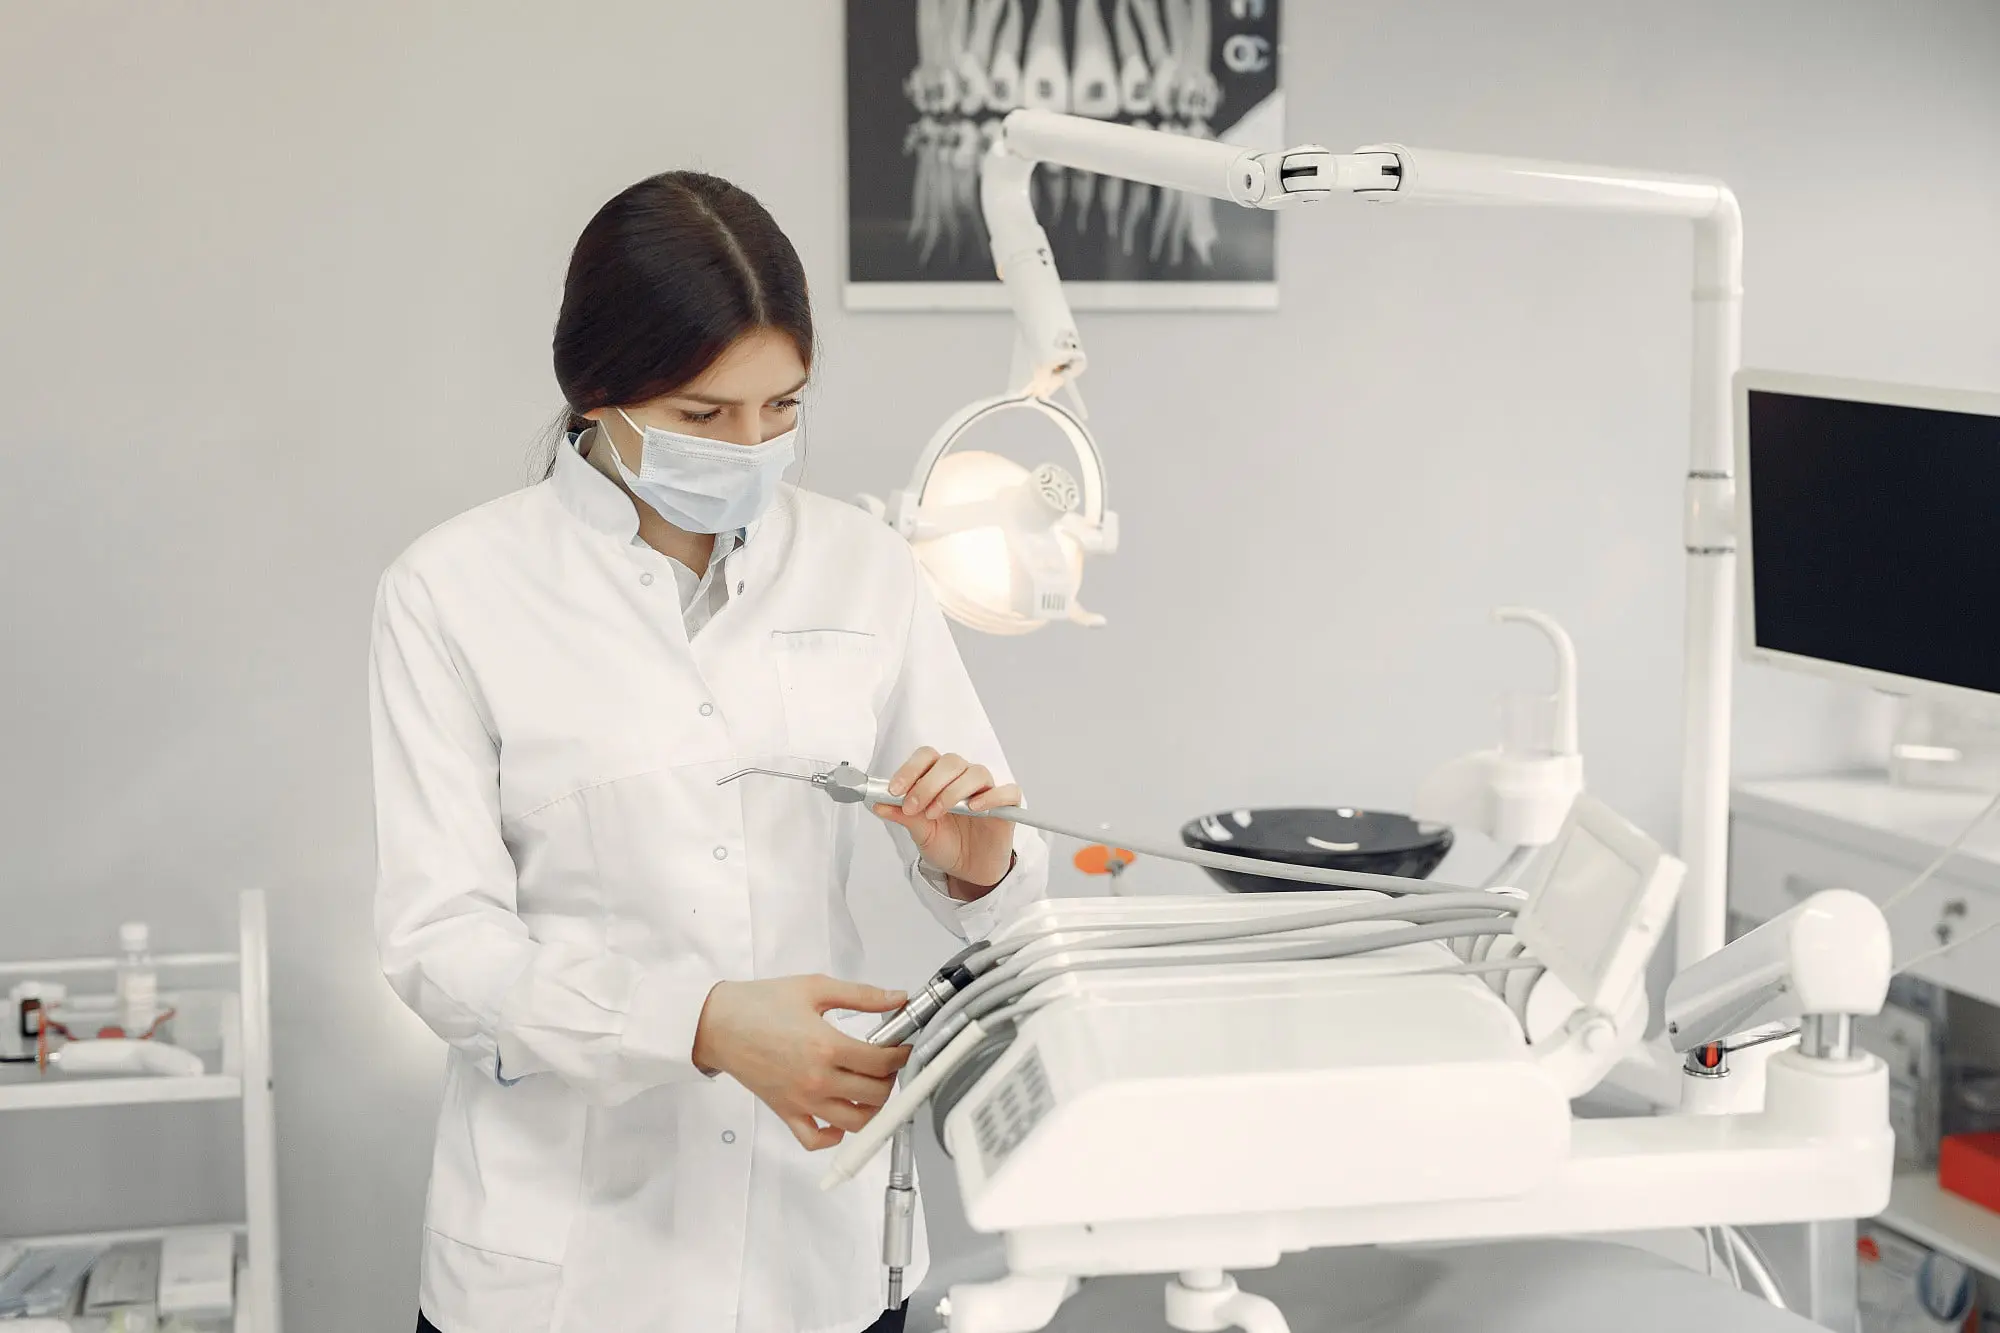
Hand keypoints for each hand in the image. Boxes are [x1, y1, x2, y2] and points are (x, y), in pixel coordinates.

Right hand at [691, 976, 910, 1150]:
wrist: (718, 1023)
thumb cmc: (760, 1003)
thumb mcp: (815, 988)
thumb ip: (862, 995)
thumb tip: (897, 997)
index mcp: (827, 1046)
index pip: (881, 1063)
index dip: (900, 1055)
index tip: (901, 1048)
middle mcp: (817, 1079)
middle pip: (875, 1096)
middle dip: (890, 1080)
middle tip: (886, 1064)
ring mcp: (802, 1101)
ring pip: (854, 1123)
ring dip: (871, 1109)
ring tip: (869, 1088)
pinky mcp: (786, 1112)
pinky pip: (816, 1140)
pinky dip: (834, 1135)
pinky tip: (840, 1115)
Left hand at [872, 748, 1020, 894]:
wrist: (968, 870)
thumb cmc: (947, 844)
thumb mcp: (919, 832)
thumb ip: (902, 815)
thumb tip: (877, 804)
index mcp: (940, 777)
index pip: (927, 757)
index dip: (910, 769)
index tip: (895, 791)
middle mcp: (963, 778)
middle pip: (950, 762)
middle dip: (928, 784)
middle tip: (914, 807)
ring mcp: (986, 789)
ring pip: (975, 773)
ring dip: (952, 792)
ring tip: (936, 814)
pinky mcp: (1007, 805)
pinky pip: (1007, 791)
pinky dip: (991, 797)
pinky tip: (974, 808)